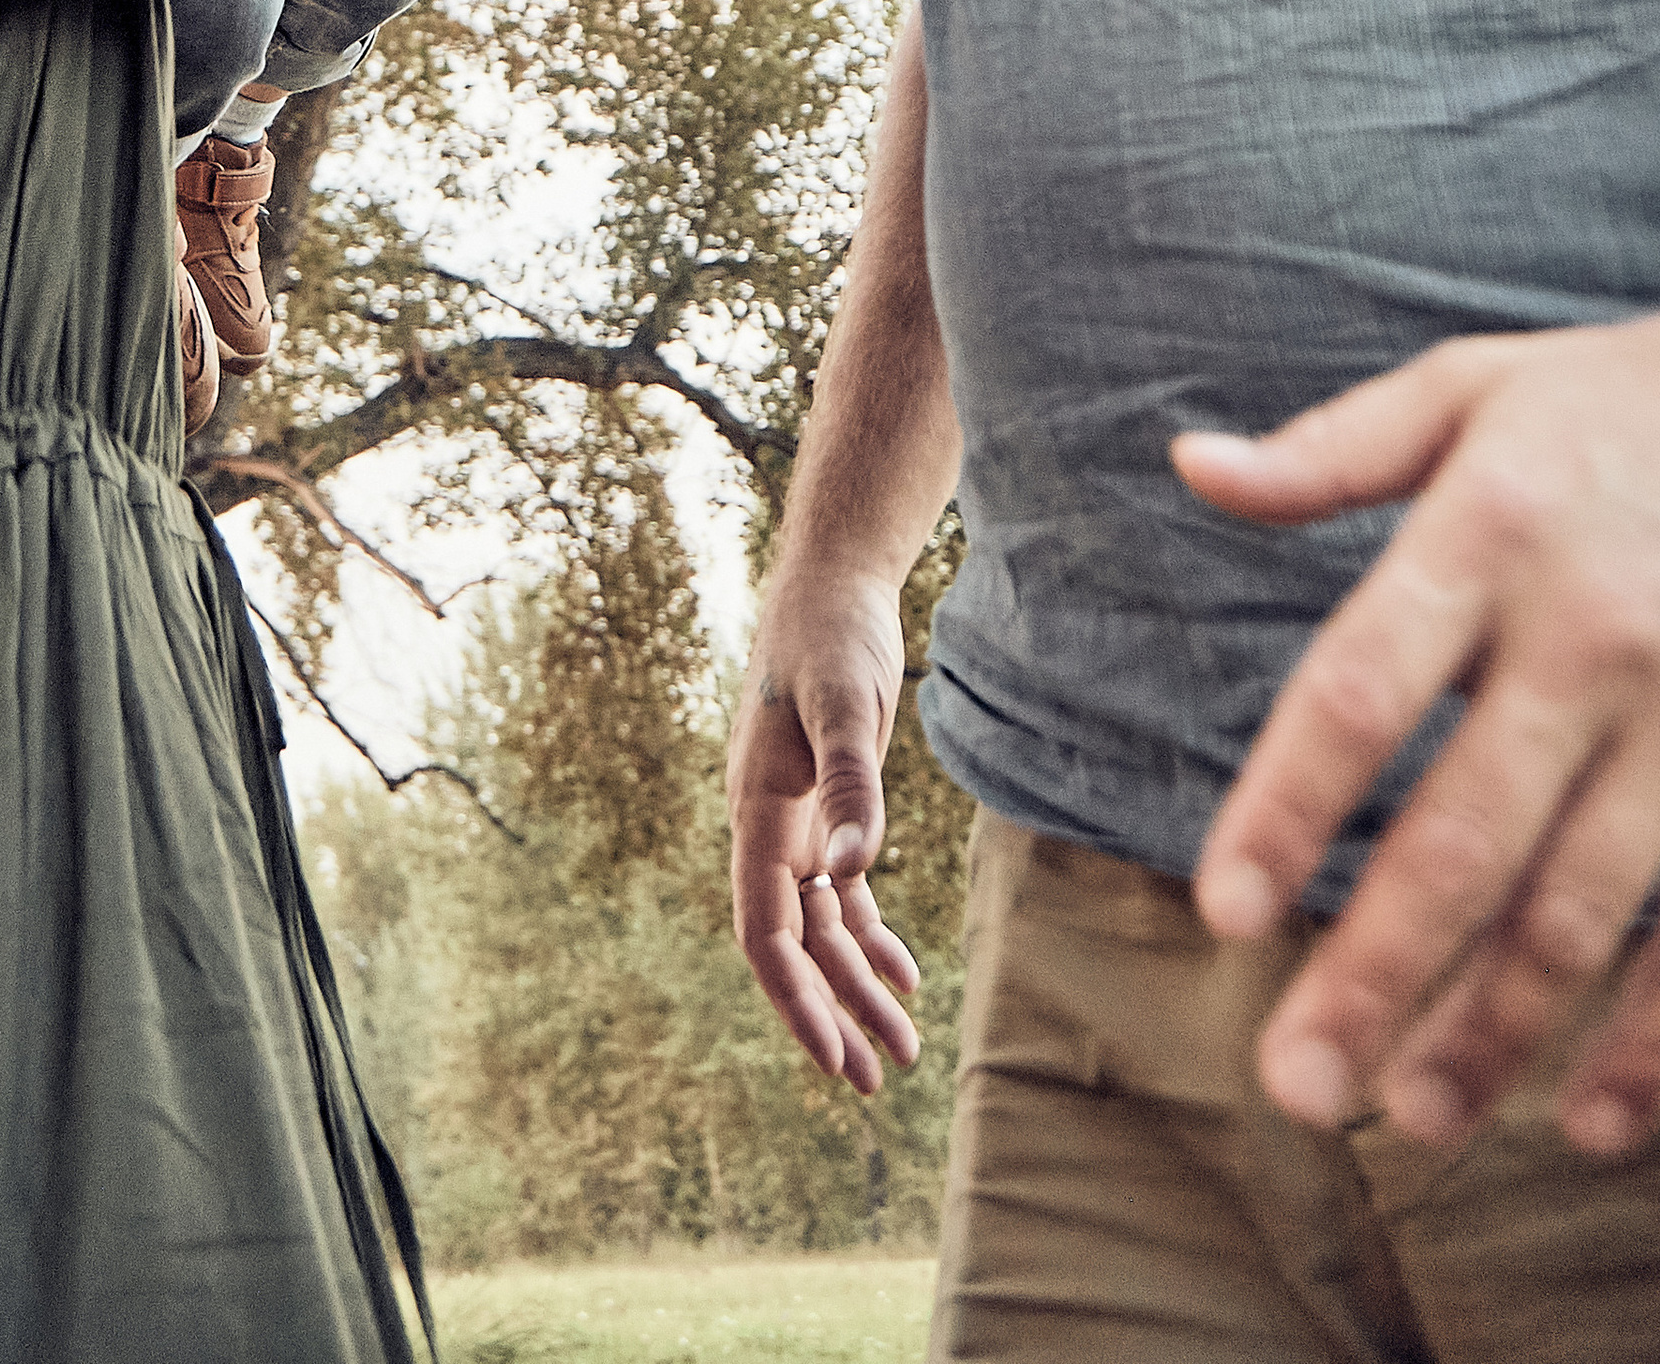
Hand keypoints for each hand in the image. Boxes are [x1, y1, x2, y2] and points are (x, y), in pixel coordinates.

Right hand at [727, 571, 922, 1091]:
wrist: (834, 579)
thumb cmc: (834, 636)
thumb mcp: (847, 707)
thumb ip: (850, 789)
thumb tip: (850, 874)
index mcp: (756, 811)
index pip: (765, 931)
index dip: (796, 1000)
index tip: (833, 1058)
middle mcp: (767, 824)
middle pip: (794, 942)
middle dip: (830, 1011)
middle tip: (874, 1081)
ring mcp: (794, 816)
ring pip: (820, 922)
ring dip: (855, 981)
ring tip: (900, 1046)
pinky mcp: (826, 802)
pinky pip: (840, 888)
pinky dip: (868, 931)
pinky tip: (902, 972)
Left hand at [1176, 293, 1659, 1159]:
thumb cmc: (1611, 404)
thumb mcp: (1468, 389)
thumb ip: (1330, 450)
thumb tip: (1193, 463)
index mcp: (1491, 535)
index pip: (1359, 689)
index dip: (1285, 806)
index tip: (1220, 911)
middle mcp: (1592, 638)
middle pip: (1465, 835)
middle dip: (1375, 972)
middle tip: (1296, 1084)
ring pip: (1586, 912)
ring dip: (1497, 1031)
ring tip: (1412, 1116)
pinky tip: (1586, 1118)